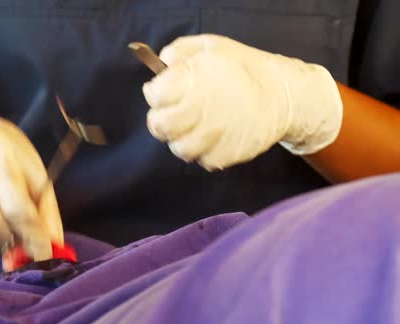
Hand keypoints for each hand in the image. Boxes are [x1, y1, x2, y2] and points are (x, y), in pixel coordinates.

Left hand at [143, 34, 342, 170]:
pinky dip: (205, 151)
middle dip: (161, 120)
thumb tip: (162, 65)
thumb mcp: (210, 46)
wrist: (284, 94)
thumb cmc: (243, 68)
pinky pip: (203, 160)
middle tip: (174, 113)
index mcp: (192, 80)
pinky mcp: (226, 156)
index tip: (164, 92)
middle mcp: (199, 110)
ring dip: (182, 139)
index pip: (155, 95)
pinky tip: (214, 137)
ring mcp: (212, 137)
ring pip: (179, 148)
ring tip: (195, 127)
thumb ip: (180, 51)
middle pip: (160, 126)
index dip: (156, 94)